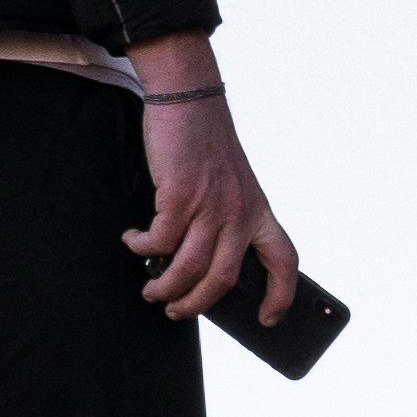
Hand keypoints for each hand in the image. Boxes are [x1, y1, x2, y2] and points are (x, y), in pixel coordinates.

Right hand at [133, 73, 299, 329]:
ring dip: (165, 287)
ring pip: (189, 268)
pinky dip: (141, 247)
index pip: (284, 260)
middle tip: (175, 311)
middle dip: (196, 304)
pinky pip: (158, 240)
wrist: (189, 97)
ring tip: (150, 290)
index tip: (268, 319)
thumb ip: (223, 217)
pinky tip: (133, 240)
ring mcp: (211, 205)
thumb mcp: (229, 181)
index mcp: (258, 210)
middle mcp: (239, 212)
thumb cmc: (203, 140)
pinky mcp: (180, 196)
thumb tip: (194, 261)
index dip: (281, 295)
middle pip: (222, 278)